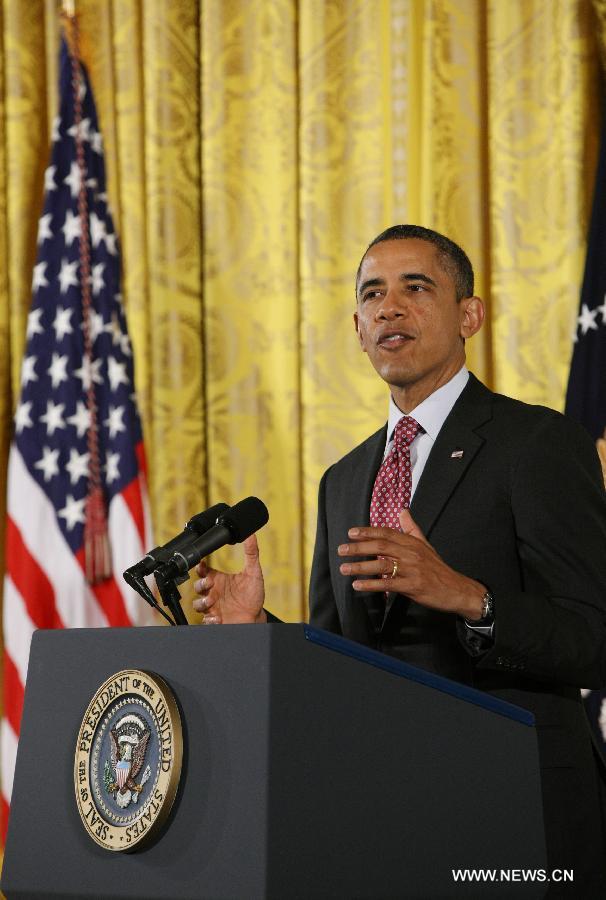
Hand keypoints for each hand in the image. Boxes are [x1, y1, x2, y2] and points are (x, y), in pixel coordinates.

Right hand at [192, 534, 266, 623]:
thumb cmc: (253, 595)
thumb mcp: (254, 572)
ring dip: (202, 603)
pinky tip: (218, 618)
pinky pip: (204, 620)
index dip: (200, 566)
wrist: (255, 617)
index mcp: (219, 579)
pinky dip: (209, 620)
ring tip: (212, 602)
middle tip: (210, 584)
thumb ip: (251, 553)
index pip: (203, 570)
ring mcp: (212, 607)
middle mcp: (213, 592)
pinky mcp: (213, 620)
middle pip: (197, 586)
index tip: (203, 565)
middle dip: (200, 584)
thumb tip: (251, 535)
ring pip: (197, 604)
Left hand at [337, 509, 485, 619]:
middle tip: (341, 550)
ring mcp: (411, 570)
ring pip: (382, 565)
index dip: (368, 531)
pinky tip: (358, 585)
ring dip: (360, 566)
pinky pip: (388, 584)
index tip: (351, 533)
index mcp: (412, 542)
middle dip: (358, 547)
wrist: (456, 589)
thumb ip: (412, 528)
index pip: (387, 532)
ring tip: (344, 568)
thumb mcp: (426, 545)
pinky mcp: (412, 586)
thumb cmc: (438, 568)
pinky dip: (371, 584)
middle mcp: (411, 553)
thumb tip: (403, 510)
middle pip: (381, 546)